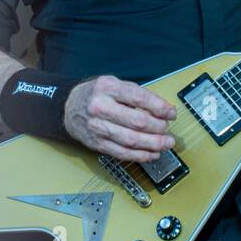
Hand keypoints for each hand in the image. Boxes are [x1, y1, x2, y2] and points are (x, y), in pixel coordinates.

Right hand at [63, 75, 177, 162]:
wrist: (69, 108)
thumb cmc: (97, 95)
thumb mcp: (115, 85)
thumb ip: (138, 95)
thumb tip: (164, 110)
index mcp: (107, 88)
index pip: (139, 98)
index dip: (160, 107)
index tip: (171, 113)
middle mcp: (100, 107)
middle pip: (137, 122)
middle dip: (158, 128)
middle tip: (168, 130)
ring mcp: (97, 127)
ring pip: (131, 140)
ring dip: (153, 144)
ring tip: (166, 144)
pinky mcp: (97, 144)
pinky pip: (122, 153)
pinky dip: (140, 156)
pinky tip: (152, 154)